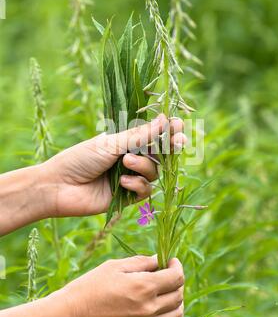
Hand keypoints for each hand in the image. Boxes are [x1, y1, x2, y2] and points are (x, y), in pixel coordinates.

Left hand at [42, 114, 185, 216]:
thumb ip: (139, 136)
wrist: (59, 186)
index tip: (179, 125)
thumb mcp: (111, 144)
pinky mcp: (127, 197)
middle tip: (177, 142)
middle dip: (169, 147)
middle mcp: (131, 159)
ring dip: (144, 167)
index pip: (154, 135)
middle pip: (161, 154)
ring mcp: (130, 178)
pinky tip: (122, 182)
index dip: (169, 131)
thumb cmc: (80, 159)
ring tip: (125, 163)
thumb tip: (164, 119)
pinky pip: (146, 191)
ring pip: (155, 172)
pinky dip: (137, 185)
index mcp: (126, 142)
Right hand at [54, 255, 183, 316]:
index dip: (176, 265)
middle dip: (176, 281)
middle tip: (166, 274)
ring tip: (168, 293)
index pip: (176, 277)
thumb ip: (141, 262)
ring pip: (177, 315)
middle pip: (178, 294)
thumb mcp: (114, 266)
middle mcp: (149, 308)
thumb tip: (159, 260)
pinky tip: (166, 313)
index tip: (170, 260)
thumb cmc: (89, 287)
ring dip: (177, 301)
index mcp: (144, 287)